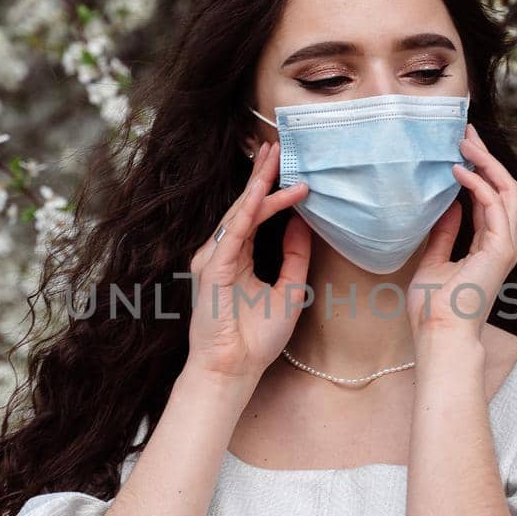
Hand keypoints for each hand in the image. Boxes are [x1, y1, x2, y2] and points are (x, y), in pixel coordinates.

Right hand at [184, 147, 310, 381]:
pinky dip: (249, 210)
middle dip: (261, 175)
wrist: (233, 369)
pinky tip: (262, 191)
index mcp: (236, 258)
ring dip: (257, 184)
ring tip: (273, 158)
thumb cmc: (256, 339)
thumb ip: (294, 256)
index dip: (272, 192)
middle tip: (276, 146)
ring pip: (239, 212)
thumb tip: (303, 223)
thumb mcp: (288, 290)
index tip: (292, 172)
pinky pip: (233, 231)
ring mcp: (214, 258)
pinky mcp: (213, 268)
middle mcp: (221, 253)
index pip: (254, 215)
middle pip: (244, 205)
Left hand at [406, 123, 516, 337]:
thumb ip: (444, 234)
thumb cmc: (433, 308)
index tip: (459, 148)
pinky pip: (495, 205)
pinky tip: (458, 169)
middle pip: (503, 189)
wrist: (439, 334)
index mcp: (488, 246)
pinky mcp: (500, 249)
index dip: (477, 170)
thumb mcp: (433, 261)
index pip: (489, 199)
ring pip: (506, 191)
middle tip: (465, 132)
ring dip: (486, 162)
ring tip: (463, 141)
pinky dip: (478, 183)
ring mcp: (504, 246)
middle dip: (486, 157)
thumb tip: (448, 206)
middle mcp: (501, 243)